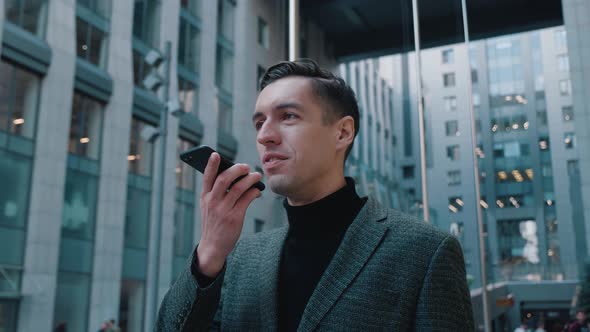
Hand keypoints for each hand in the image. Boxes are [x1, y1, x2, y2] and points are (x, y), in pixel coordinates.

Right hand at [197, 152, 261, 276]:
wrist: (212, 246)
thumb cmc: (213, 223)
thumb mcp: (208, 207)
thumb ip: (216, 193)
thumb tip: (234, 176)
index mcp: (205, 198)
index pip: (207, 178)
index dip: (210, 165)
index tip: (215, 154)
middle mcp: (212, 202)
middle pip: (224, 179)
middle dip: (237, 169)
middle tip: (246, 166)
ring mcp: (223, 210)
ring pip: (238, 188)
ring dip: (250, 179)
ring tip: (257, 176)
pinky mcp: (234, 218)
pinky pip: (246, 200)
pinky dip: (253, 192)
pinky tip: (257, 191)